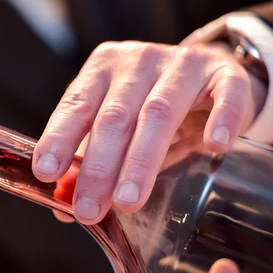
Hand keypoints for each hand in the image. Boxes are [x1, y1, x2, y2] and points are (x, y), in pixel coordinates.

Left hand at [33, 41, 267, 223]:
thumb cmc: (151, 108)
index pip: (75, 106)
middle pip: (114, 117)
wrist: (210, 77)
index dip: (59, 140)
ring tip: (127, 202)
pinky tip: (214, 147)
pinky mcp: (224, 74)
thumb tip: (62, 206)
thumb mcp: (117, 131)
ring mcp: (182, 65)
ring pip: (158, 113)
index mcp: (102, 70)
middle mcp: (137, 62)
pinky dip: (220, 120)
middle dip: (98, 168)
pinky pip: (226, 95)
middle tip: (88, 209)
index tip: (46, 173)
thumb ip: (88, 161)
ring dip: (141, 162)